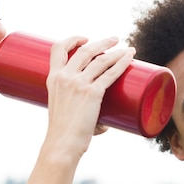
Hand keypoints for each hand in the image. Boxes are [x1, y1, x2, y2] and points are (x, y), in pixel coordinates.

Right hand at [44, 36, 134, 156]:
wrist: (62, 144)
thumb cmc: (63, 134)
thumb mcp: (64, 113)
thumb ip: (85, 114)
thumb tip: (107, 124)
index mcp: (53, 79)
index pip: (58, 49)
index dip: (72, 40)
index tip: (84, 39)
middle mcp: (65, 77)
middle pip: (85, 50)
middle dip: (102, 42)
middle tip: (114, 40)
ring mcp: (78, 84)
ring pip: (101, 59)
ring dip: (116, 50)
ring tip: (127, 49)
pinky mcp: (92, 93)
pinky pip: (111, 73)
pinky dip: (122, 62)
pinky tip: (130, 57)